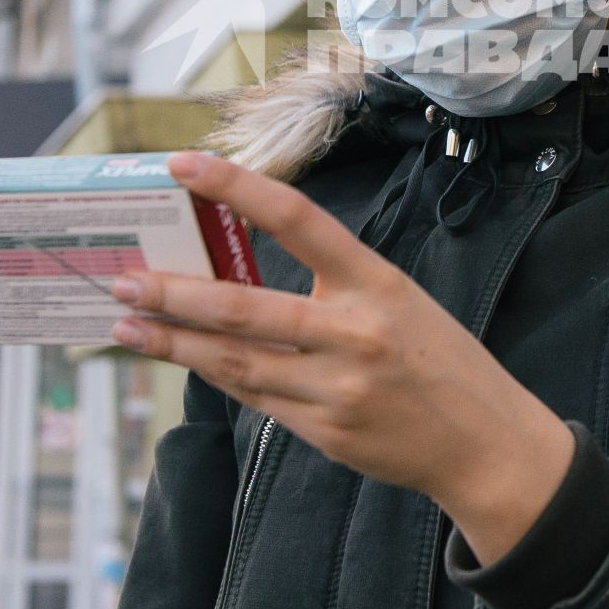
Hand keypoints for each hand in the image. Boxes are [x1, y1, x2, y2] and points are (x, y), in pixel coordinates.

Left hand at [109, 150, 574, 565]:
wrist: (485, 442)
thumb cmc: (438, 358)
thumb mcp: (398, 300)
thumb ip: (332, 284)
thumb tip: (244, 271)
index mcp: (376, 281)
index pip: (296, 217)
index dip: (236, 187)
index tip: (184, 165)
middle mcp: (354, 331)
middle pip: (242, 308)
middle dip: (173, 294)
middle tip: (124, 280)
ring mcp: (337, 387)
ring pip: (234, 361)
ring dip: (173, 343)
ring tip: (127, 325)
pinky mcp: (325, 431)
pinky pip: (255, 397)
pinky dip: (214, 375)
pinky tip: (181, 359)